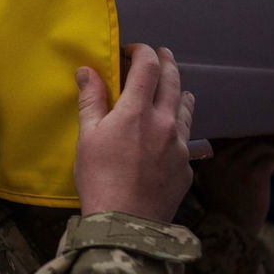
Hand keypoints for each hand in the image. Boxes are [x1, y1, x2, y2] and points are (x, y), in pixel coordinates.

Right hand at [74, 44, 195, 222]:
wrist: (126, 223)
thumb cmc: (99, 179)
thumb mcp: (87, 137)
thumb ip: (91, 100)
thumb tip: (87, 71)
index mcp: (137, 112)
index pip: (147, 67)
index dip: (142, 52)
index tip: (133, 50)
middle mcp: (164, 123)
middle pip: (173, 81)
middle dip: (166, 62)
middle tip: (161, 54)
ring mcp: (179, 145)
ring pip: (186, 107)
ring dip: (180, 91)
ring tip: (177, 87)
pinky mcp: (186, 166)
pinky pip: (186, 138)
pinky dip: (178, 125)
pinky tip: (172, 131)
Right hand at [192, 138, 273, 235]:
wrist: (231, 230)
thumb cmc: (224, 208)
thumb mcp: (213, 182)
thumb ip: (221, 165)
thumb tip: (244, 148)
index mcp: (208, 162)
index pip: (228, 141)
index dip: (242, 145)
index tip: (251, 152)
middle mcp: (220, 160)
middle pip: (245, 141)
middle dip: (258, 147)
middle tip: (267, 155)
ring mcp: (237, 166)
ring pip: (260, 146)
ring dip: (270, 153)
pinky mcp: (255, 174)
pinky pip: (271, 158)